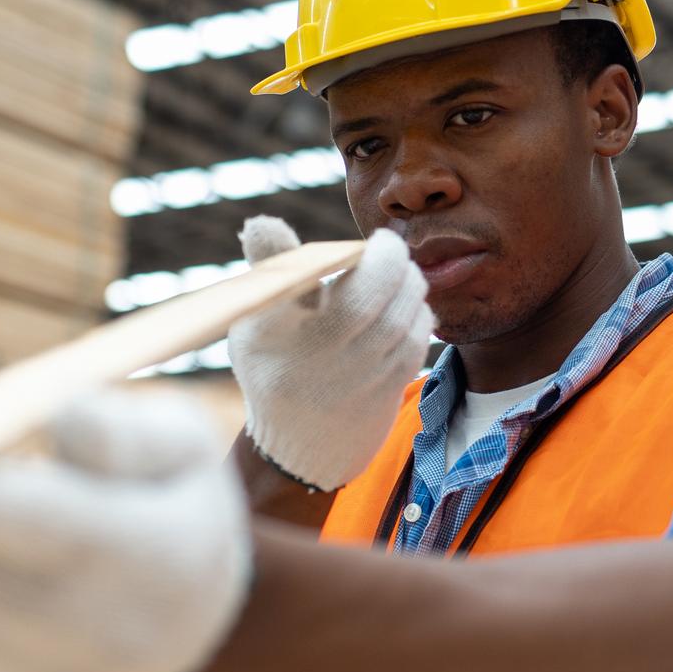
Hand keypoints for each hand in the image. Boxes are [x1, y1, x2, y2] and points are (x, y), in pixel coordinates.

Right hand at [228, 217, 433, 491]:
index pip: (335, 285)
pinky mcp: (390, 390)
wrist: (296, 449)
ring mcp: (365, 376)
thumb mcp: (253, 323)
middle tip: (388, 248)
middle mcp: (332, 355)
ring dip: (410, 285)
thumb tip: (261, 222)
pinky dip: (419, 316)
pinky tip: (407, 306)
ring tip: (398, 273)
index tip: (368, 242)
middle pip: (381, 296)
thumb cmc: (272, 370)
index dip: (368, 256)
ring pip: (405, 317)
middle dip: (394, 261)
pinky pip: (417, 342)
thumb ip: (269, 271)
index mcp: (293, 332)